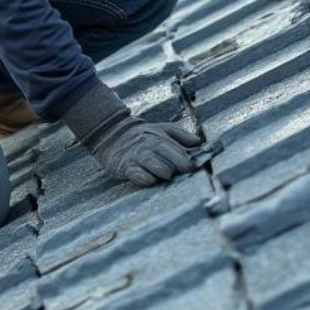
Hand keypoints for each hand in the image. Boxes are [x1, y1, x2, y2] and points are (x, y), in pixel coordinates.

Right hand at [62, 84, 203, 186]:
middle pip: (169, 159)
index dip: (186, 160)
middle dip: (177, 168)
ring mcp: (137, 157)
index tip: (192, 168)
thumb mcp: (160, 129)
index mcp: (159, 139)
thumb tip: (198, 142)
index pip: (177, 151)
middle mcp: (149, 147)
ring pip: (155, 166)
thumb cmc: (140, 135)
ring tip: (167, 176)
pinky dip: (145, 178)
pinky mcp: (125, 167)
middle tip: (181, 173)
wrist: (111, 134)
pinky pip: (137, 175)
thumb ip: (180, 135)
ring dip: (164, 173)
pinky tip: (150, 180)